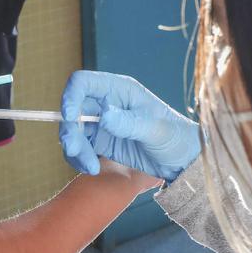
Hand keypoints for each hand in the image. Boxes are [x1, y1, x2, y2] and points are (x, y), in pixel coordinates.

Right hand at [59, 70, 200, 180]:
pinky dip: (79, 159)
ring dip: (74, 149)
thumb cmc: (176, 137)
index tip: (70, 116)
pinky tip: (92, 169)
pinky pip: (79, 148)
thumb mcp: (156, 130)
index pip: (84, 83)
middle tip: (74, 150)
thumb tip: (103, 116)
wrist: (181, 161)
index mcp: (120, 90)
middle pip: (73, 110)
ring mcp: (101, 123)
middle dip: (70, 130)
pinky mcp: (99, 142)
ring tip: (91, 167)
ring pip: (73, 131)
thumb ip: (129, 122)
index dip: (71, 96)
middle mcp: (106, 103)